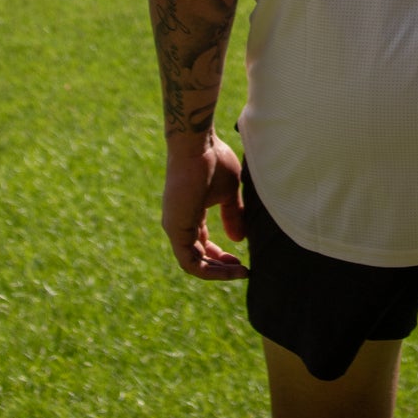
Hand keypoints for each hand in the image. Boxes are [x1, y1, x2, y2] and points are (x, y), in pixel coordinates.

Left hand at [161, 133, 247, 278]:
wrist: (198, 145)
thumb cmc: (213, 160)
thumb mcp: (228, 192)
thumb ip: (232, 215)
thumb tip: (238, 240)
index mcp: (190, 214)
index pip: (202, 244)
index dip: (221, 256)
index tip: (242, 261)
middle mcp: (179, 223)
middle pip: (197, 257)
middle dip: (220, 267)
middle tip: (241, 270)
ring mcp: (175, 227)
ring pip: (193, 264)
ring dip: (217, 272)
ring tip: (239, 271)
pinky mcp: (176, 229)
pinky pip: (190, 262)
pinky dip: (208, 270)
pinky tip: (228, 268)